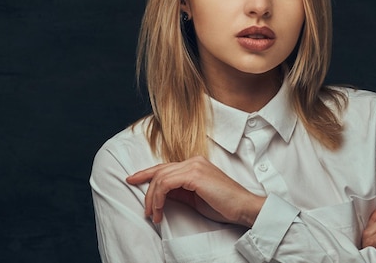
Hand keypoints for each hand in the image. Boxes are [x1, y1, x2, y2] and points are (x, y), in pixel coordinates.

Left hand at [126, 156, 265, 225]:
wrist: (243, 207)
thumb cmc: (223, 205)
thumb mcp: (195, 198)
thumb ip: (179, 192)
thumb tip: (161, 195)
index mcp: (194, 164)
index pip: (165, 167)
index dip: (146, 173)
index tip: (132, 180)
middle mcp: (193, 161)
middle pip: (159, 172)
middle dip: (147, 191)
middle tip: (146, 211)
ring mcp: (194, 166)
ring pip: (160, 178)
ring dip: (153, 198)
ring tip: (154, 214)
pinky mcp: (194, 175)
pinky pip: (167, 184)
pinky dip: (159, 198)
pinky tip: (160, 210)